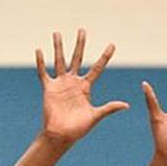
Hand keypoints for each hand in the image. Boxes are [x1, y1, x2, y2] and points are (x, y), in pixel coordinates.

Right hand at [36, 29, 128, 146]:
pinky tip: (39, 50)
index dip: (105, 57)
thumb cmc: (78, 129)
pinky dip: (41, 62)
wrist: (61, 135)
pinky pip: (44, 73)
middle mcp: (73, 82)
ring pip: (60, 61)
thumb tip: (127, 105)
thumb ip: (109, 108)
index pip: (97, 68)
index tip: (112, 45)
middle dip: (80, 44)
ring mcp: (61, 84)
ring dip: (59, 47)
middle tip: (82, 30)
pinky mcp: (49, 88)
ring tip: (57, 33)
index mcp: (86, 87)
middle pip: (78, 58)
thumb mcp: (95, 116)